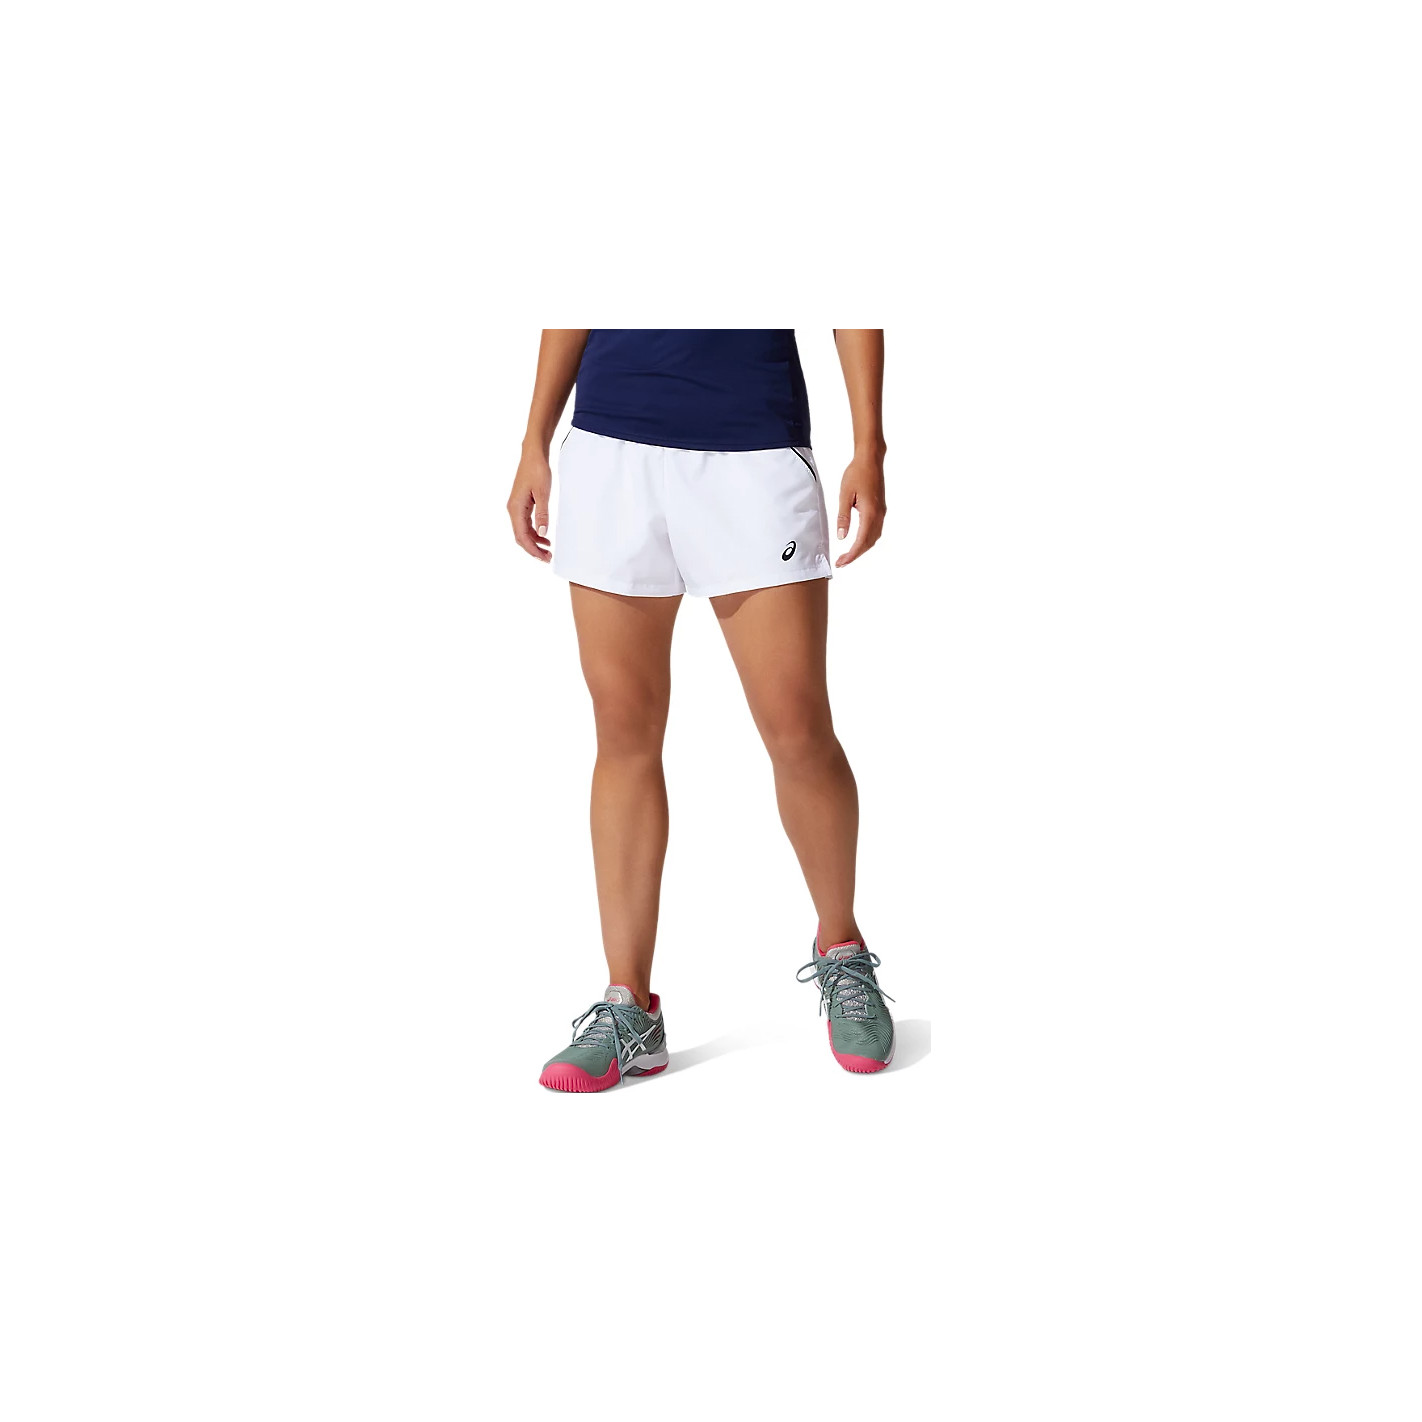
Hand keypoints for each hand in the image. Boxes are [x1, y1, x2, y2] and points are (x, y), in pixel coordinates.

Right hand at [507, 448, 551, 561]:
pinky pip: (525, 524)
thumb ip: (543, 514)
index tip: (544, 558)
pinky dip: (534, 533)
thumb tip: (542, 533)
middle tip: (548, 558)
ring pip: (523, 531)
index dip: (532, 550)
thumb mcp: (543, 493)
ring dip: (534, 542)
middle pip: (520, 537)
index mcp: (515, 508)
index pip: (521, 536)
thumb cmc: (537, 470)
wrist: (533, 455)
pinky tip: (544, 537)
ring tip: (548, 550)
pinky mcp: (522, 504)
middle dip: (533, 550)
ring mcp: (517, 507)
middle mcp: (513, 509)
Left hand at [834, 452, 885, 566]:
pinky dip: (867, 539)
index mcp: (870, 513)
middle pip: (869, 543)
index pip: (861, 541)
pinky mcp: (880, 509)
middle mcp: (879, 515)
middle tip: (842, 562)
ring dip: (862, 548)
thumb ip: (843, 517)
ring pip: (873, 537)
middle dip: (855, 555)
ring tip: (848, 555)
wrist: (870, 460)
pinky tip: (858, 541)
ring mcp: (881, 512)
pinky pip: (875, 530)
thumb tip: (842, 536)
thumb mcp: (845, 495)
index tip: (842, 562)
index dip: (851, 555)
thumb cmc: (857, 474)